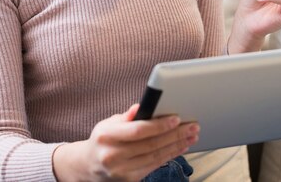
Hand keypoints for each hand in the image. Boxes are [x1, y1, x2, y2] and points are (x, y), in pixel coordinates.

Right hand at [52, 104, 198, 181]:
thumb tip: (142, 106)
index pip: (138, 130)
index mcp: (107, 136)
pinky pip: (154, 165)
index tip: (176, 118)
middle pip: (151, 144)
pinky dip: (170, 155)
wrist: (88, 165)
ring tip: (191, 135)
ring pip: (156, 156)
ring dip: (177, 145)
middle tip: (192, 126)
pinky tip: (181, 146)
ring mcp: (121, 171)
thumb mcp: (108, 123)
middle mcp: (113, 155)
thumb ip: (126, 116)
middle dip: (175, 134)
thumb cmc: (103, 139)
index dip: (159, 125)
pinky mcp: (130, 179)